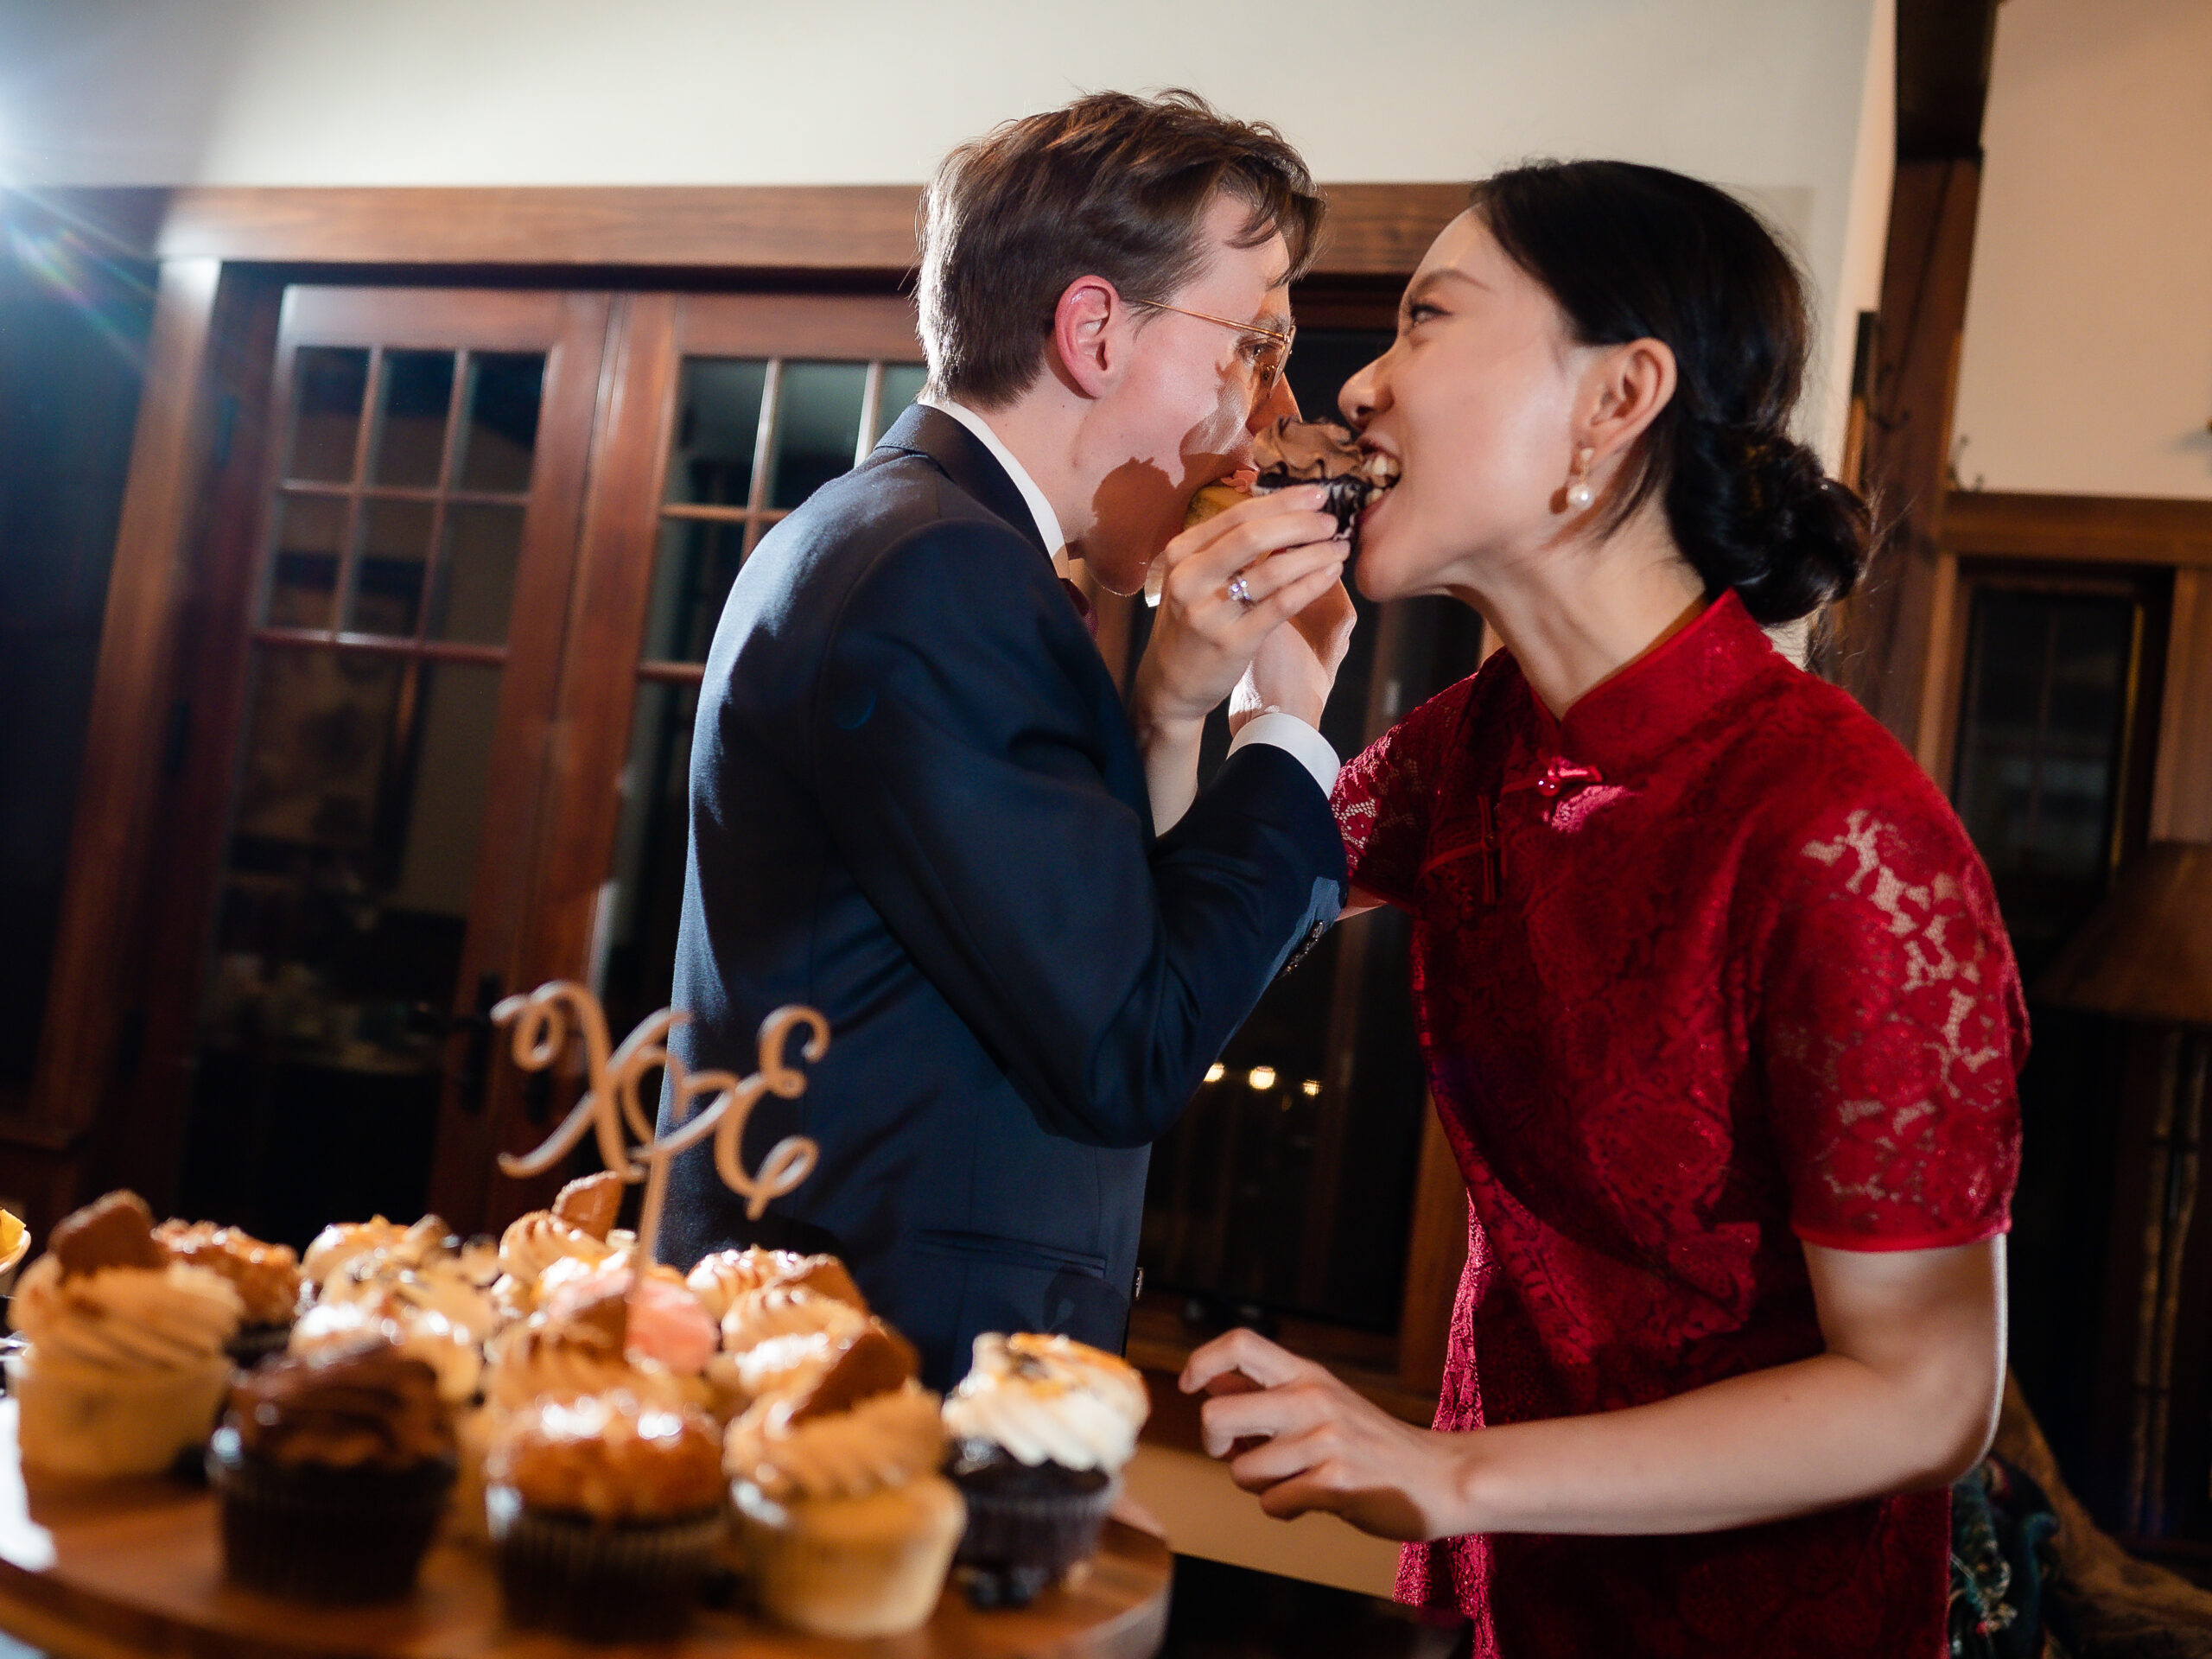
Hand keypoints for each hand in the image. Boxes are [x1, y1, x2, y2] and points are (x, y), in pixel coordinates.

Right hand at [1129, 488, 1346, 739]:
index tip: (1317, 494)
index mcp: (1181, 553)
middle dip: (1300, 523)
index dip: (1282, 501)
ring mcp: (1209, 612)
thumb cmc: (1190, 624)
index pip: (1237, 515)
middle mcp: (1190, 578)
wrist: (1169, 683)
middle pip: (1253, 536)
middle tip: (1332, 521)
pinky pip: (1281, 605)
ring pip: (1272, 570)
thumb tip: (1282, 514)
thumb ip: (1225, 549)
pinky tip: (1330, 574)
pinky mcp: (1232, 642)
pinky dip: (1311, 584)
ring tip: (1339, 548)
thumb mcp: (1193, 579)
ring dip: (1313, 554)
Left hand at [1179, 1327, 1475, 1541]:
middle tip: (1235, 1451)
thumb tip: (1210, 1381)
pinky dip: (1284, 1509)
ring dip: (1258, 1485)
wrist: (1440, 1476)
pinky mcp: (1335, 1483)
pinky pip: (1273, 1504)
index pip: (1240, 1343)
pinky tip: (1313, 1499)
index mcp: (1307, 1375)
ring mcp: (1324, 1441)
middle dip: (1214, 1442)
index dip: (1201, 1360)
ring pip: (1241, 1471)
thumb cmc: (1373, 1444)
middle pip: (1217, 1413)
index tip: (1188, 1385)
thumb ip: (1269, 1393)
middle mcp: (1311, 1399)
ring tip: (1292, 1480)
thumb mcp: (1324, 1400)